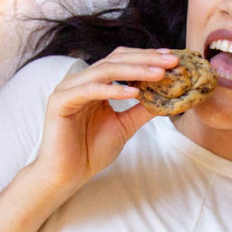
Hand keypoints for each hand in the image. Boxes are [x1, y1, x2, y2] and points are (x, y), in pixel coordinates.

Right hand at [30, 47, 177, 198]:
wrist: (67, 174)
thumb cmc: (92, 150)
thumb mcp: (124, 126)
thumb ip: (142, 109)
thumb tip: (167, 97)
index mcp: (94, 83)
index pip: (122, 61)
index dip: (147, 57)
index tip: (172, 58)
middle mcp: (81, 81)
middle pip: (116, 60)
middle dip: (146, 59)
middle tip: (171, 61)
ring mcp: (68, 89)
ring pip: (104, 71)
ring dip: (134, 70)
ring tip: (159, 74)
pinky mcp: (60, 102)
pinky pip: (89, 90)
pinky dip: (112, 90)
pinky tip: (134, 92)